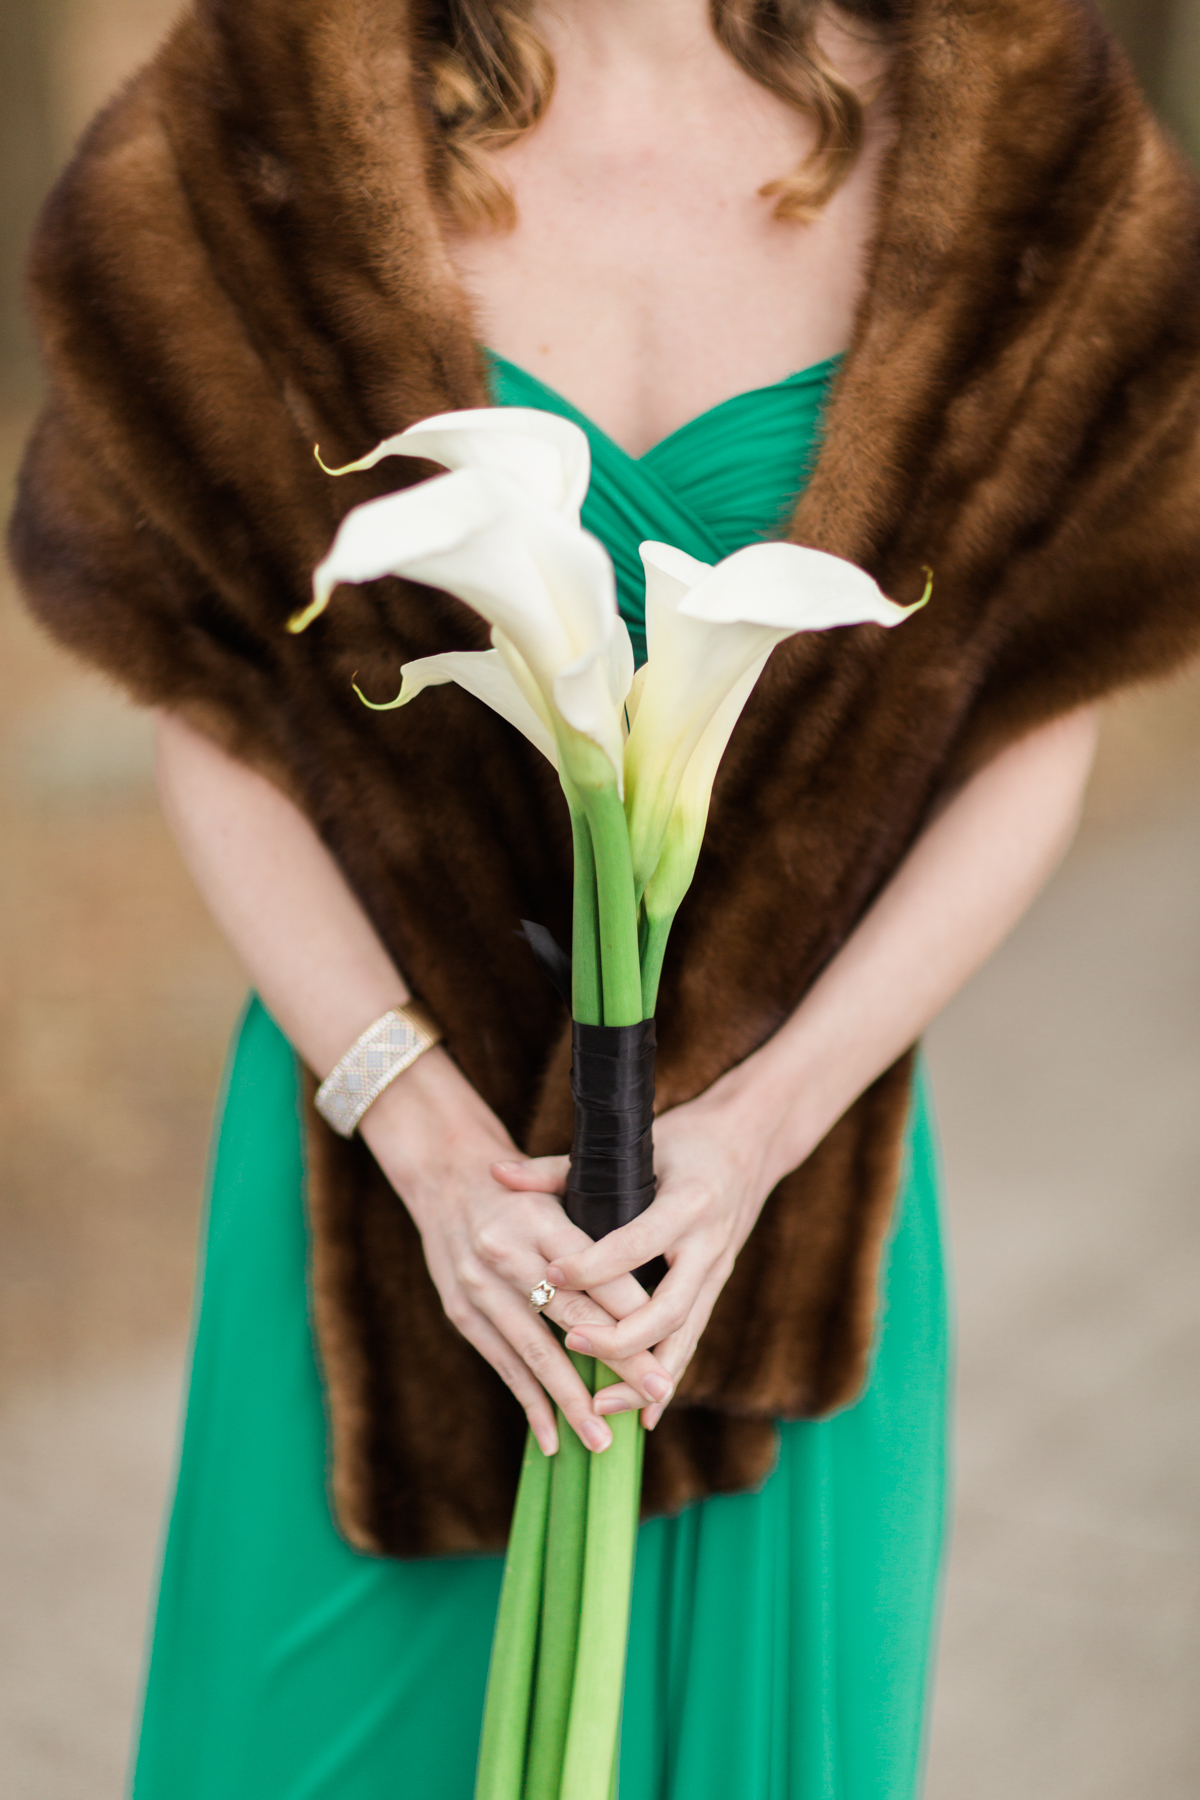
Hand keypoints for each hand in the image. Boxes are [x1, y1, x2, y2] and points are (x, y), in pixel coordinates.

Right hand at [360, 1049, 675, 1456]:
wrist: (445, 1177)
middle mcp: (507, 1254)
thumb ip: (600, 1230)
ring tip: (603, 1440)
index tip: (666, 1350)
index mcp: (541, 1220)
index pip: (597, 1275)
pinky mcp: (462, 1313)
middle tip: (656, 1394)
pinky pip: (503, 1364)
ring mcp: (480, 1287)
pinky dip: (529, 1403)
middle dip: (618, 1362)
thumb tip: (653, 1289)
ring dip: (571, 1400)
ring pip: (536, 1352)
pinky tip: (551, 1439)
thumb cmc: (521, 1191)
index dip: (633, 1317)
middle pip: (573, 1317)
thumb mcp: (559, 1193)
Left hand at [492, 1078, 785, 1427]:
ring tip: (599, 1403)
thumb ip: (558, 1168)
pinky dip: (667, 1379)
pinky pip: (692, 1341)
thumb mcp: (629, 1145)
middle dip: (620, 1335)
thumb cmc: (682, 1139)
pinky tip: (643, 1415)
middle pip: (668, 1306)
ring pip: (683, 1336)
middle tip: (570, 1342)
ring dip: (643, 1376)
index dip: (593, 1264)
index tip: (551, 1276)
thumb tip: (496, 1172)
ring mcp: (717, 1271)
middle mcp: (707, 1243)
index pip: (636, 1243)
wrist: (751, 1142)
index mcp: (687, 1202)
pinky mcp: (716, 1287)